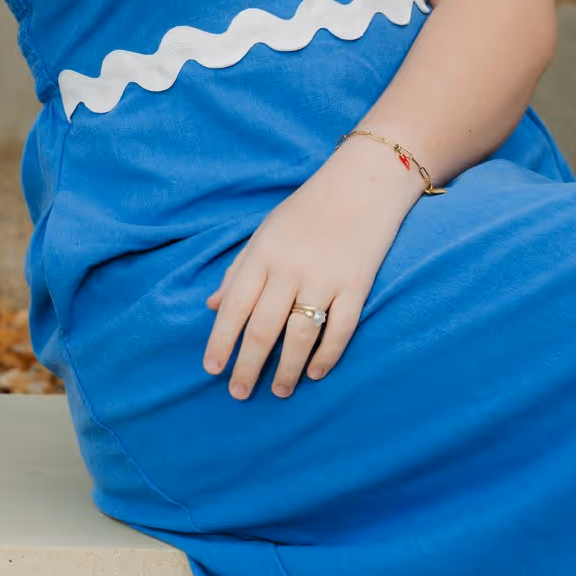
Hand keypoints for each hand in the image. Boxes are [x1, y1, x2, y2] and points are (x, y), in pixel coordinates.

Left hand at [202, 135, 422, 398]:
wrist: (364, 182)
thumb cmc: (308, 208)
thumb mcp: (266, 231)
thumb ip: (239, 269)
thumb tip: (212, 306)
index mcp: (263, 253)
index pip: (234, 306)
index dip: (221, 341)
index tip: (211, 369)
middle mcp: (290, 268)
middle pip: (263, 328)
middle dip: (248, 366)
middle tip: (239, 393)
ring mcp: (325, 278)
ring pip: (300, 336)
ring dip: (287, 370)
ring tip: (279, 390)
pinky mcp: (357, 284)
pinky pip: (340, 330)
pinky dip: (326, 356)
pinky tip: (315, 373)